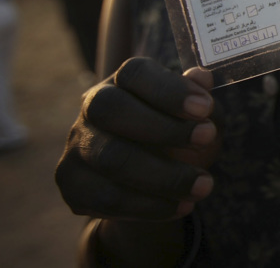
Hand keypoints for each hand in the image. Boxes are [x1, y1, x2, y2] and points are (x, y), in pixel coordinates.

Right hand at [55, 59, 219, 220]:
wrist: (149, 175)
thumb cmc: (177, 131)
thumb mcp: (195, 112)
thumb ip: (198, 95)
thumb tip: (203, 78)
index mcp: (123, 80)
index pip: (136, 73)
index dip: (170, 90)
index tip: (206, 108)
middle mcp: (92, 106)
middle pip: (112, 110)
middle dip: (164, 128)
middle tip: (207, 140)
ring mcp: (77, 145)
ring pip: (111, 158)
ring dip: (164, 176)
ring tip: (204, 186)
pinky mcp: (72, 183)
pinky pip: (106, 198)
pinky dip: (149, 206)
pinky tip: (182, 206)